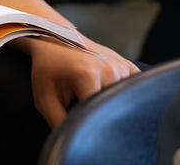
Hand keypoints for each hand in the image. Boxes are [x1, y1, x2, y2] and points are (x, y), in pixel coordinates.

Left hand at [24, 36, 139, 127]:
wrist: (54, 39)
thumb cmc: (47, 69)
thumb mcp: (45, 98)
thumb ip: (58, 122)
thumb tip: (74, 140)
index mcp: (87, 75)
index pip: (96, 114)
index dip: (87, 122)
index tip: (78, 119)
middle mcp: (108, 69)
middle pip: (110, 107)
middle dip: (97, 111)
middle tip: (81, 103)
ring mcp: (120, 65)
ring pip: (122, 99)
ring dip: (110, 102)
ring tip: (91, 93)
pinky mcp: (126, 64)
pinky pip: (134, 86)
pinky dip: (125, 93)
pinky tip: (110, 90)